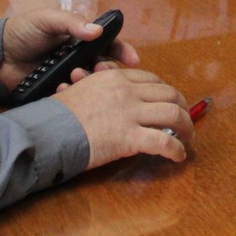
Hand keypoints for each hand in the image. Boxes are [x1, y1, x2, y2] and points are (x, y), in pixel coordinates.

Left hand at [0, 8, 139, 92]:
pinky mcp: (58, 92)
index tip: (133, 61)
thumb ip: (71, 23)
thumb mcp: (47, 20)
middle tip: (100, 70)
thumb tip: (97, 31)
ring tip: (77, 77)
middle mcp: (78, 59)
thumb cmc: (23, 31)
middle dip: (108, 70)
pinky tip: (64, 90)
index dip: (123, 52)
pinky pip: (74, 97)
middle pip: (105, 67)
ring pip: (92, 84)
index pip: (109, 45)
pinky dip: (74, 95)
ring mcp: (69, 77)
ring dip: (90, 82)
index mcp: (80, 39)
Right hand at [55, 67, 191, 167]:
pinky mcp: (130, 137)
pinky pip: (164, 142)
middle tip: (184, 121)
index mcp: (116, 78)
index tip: (170, 103)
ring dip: (186, 128)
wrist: (48, 131)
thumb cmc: (59, 114)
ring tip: (187, 139)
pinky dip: (176, 150)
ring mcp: (130, 114)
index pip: (152, 80)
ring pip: (174, 115)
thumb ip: (99, 85)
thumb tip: (105, 86)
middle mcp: (127, 91)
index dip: (166, 93)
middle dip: (182, 108)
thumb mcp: (81, 88)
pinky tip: (178, 156)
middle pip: (169, 95)